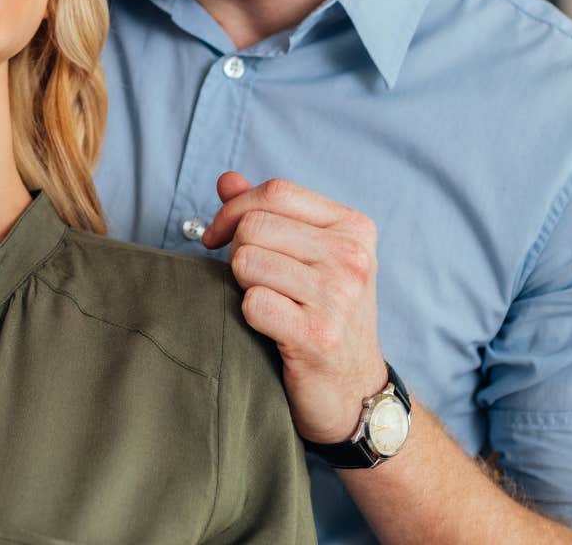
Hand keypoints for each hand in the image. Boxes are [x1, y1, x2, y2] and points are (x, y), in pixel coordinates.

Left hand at [202, 171, 387, 445]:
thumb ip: (268, 215)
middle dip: (236, 251)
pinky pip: (252, 303)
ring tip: (268, 304)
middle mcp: (352, 257)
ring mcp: (338, 297)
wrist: (353, 391)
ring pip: (247, 261)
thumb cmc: (323, 316)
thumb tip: (226, 180)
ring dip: (243, 285)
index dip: (234, 209)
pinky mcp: (318, 336)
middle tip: (251, 281)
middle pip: (255, 225)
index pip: (276, 192)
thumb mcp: (308, 258)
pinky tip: (271, 329)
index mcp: (353, 228)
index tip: (217, 237)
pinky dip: (248, 316)